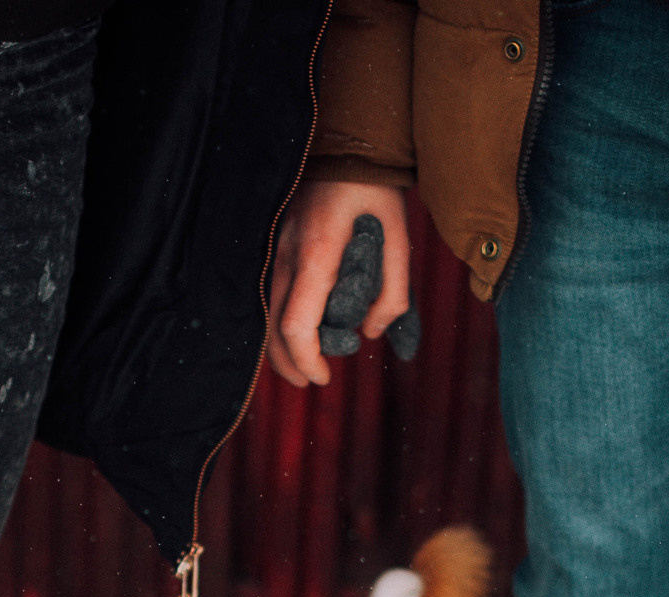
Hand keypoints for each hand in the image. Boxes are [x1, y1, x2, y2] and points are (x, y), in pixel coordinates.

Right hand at [267, 179, 410, 386]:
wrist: (349, 144)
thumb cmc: (376, 190)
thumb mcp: (400, 239)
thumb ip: (393, 292)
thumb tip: (370, 332)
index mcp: (318, 255)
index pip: (297, 325)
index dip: (307, 360)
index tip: (323, 378)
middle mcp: (288, 255)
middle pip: (273, 327)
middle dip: (289, 363)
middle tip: (310, 380)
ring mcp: (278, 249)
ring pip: (268, 312)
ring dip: (284, 344)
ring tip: (307, 361)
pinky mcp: (278, 245)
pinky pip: (273, 294)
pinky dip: (282, 320)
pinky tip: (302, 329)